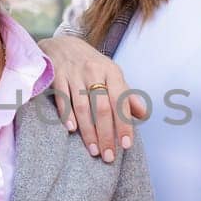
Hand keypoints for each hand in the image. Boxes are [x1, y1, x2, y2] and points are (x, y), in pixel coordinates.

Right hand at [37, 35, 146, 163]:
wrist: (62, 44)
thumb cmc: (91, 65)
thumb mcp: (112, 74)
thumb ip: (127, 94)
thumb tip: (143, 114)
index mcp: (111, 71)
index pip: (120, 101)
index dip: (124, 123)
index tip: (126, 144)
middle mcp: (93, 71)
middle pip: (102, 107)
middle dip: (106, 134)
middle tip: (109, 156)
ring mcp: (74, 74)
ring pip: (82, 106)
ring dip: (88, 131)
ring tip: (94, 151)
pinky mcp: (56, 76)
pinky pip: (62, 99)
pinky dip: (67, 115)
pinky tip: (72, 130)